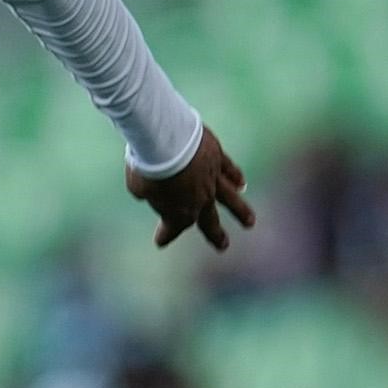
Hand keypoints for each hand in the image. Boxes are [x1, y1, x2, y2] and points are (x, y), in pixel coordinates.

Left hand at [126, 126, 253, 251]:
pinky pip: (229, 170)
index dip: (167, 234)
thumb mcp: (138, 186)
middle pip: (209, 220)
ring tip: (249, 222)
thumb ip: (146, 194)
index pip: (174, 228)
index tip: (160, 241)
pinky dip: (235, 177)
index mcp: (179, 212)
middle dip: (215, 234)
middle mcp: (200, 200)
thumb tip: (148, 193)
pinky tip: (241, 184)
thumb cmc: (147, 166)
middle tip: (223, 246)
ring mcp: (212, 180)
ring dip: (241, 211)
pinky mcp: (217, 158)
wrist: (166, 140)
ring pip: (230, 199)